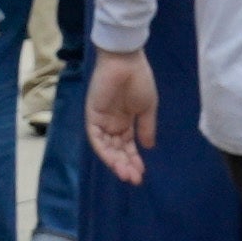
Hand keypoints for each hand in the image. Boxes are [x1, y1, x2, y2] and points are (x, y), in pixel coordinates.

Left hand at [88, 46, 158, 187]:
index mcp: (125, 121)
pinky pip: (95, 138)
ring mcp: (101, 120)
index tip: (142, 174)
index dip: (134, 160)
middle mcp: (112, 124)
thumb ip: (146, 127)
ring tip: (126, 174)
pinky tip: (115, 161)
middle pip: (116, 150)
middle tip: (134, 179)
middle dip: (125, 165)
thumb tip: (149, 147)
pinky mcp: (92, 115)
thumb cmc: (139, 80)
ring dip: (115, 162)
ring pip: (106, 148)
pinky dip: (104, 150)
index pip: (127, 147)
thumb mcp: (147, 107)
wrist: (126, 61)